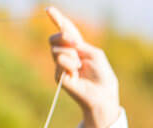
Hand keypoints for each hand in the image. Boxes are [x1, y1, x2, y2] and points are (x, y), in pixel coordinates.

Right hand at [46, 6, 120, 127]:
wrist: (102, 93)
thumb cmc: (102, 75)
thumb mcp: (94, 53)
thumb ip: (79, 44)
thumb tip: (64, 42)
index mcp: (77, 48)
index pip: (65, 31)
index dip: (57, 20)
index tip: (49, 9)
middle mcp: (67, 56)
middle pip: (54, 39)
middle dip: (63, 36)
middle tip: (75, 43)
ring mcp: (61, 67)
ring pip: (55, 50)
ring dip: (70, 54)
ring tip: (79, 65)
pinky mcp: (59, 77)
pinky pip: (60, 61)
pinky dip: (70, 64)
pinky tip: (76, 71)